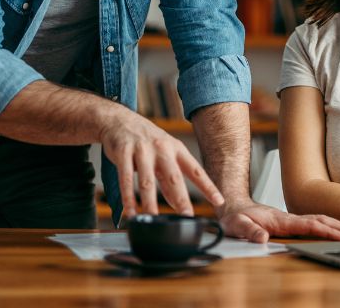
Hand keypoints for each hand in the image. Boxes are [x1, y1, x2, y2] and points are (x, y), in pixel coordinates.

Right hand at [99, 109, 223, 217]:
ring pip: (148, 182)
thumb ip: (169, 179)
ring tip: (153, 220)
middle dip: (181, 198)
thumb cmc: (146, 141)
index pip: (196, 170)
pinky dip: (127, 198)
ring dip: (150, 203)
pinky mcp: (123, 152)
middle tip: (187, 216)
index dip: (208, 186)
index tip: (219, 201)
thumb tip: (178, 204)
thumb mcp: (163, 155)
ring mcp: (142, 150)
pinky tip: (130, 212)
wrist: (120, 119)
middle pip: (174, 177)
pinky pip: (126, 179)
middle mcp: (162, 148)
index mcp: (176, 149)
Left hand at [217, 198, 339, 243]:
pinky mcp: (291, 223)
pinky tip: (336, 232)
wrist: (233, 207)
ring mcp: (292, 220)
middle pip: (321, 220)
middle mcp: (290, 218)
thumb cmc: (235, 217)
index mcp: (281, 220)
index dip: (327, 231)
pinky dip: (329, 226)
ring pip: (320, 220)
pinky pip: (314, 224)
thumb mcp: (237, 225)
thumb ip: (249, 231)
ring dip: (338, 226)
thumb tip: (263, 239)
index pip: (310, 225)